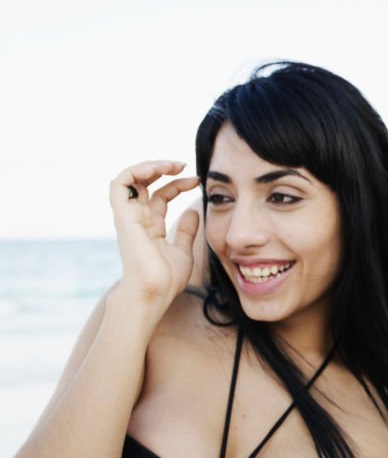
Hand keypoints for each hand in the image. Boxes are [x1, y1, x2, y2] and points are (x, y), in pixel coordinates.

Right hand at [109, 160, 199, 306]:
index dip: (178, 184)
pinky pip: (120, 184)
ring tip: (172, 164)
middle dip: (162, 169)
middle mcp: (138, 219)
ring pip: (130, 179)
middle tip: (183, 165)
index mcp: (151, 226)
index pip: (161, 195)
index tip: (197, 181)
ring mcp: (129, 216)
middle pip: (145, 183)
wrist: (154, 292)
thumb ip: (186, 232)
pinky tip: (157, 169)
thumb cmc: (166, 280)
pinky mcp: (124, 216)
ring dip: (149, 166)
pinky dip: (136, 171)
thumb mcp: (183, 251)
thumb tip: (193, 212)